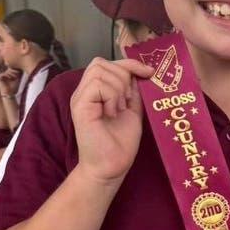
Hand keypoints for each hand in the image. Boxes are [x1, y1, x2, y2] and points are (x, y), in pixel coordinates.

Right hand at [0, 67, 20, 97]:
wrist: (9, 94)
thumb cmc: (13, 87)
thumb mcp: (16, 79)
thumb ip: (17, 74)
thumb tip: (18, 68)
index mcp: (7, 76)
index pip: (10, 70)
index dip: (14, 70)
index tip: (19, 72)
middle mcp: (3, 76)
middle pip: (8, 70)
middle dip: (13, 71)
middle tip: (17, 74)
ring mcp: (0, 77)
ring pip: (6, 71)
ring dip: (11, 73)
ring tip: (15, 77)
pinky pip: (3, 74)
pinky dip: (7, 75)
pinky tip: (11, 78)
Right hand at [70, 57, 152, 185]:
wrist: (112, 166)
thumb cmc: (121, 142)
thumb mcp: (133, 109)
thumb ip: (134, 90)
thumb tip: (141, 70)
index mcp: (96, 91)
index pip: (108, 63)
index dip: (130, 63)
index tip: (149, 72)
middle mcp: (85, 91)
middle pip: (102, 63)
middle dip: (123, 78)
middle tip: (125, 103)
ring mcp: (80, 98)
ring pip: (100, 71)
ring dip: (117, 89)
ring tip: (118, 110)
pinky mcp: (79, 106)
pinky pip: (98, 85)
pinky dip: (111, 97)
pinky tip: (112, 113)